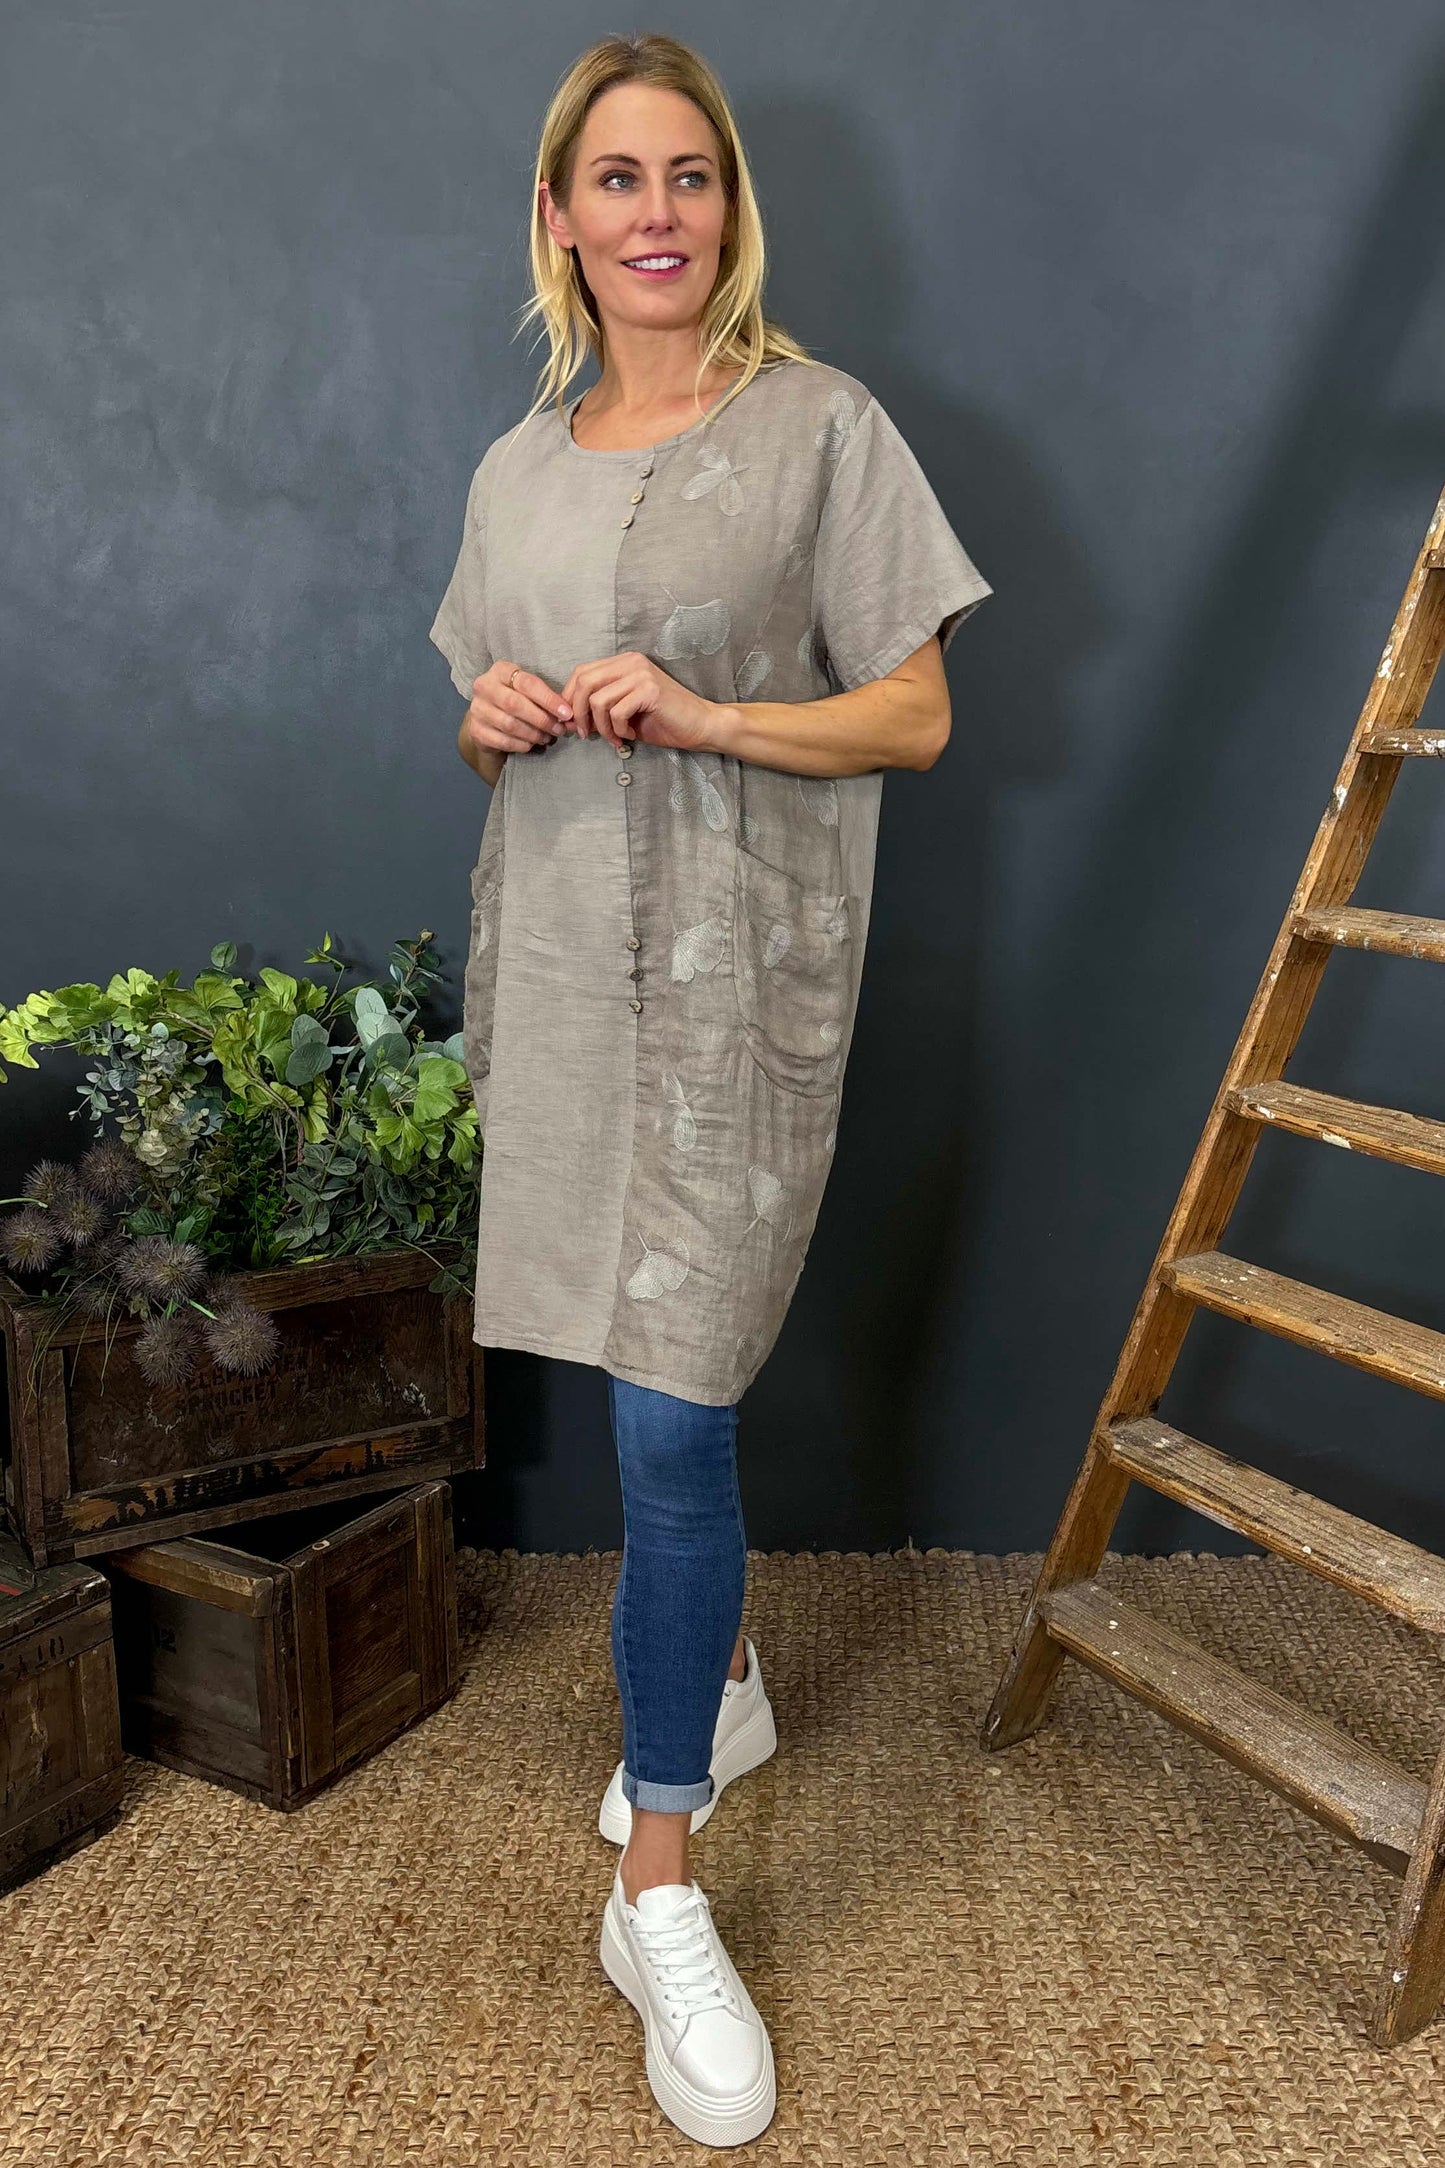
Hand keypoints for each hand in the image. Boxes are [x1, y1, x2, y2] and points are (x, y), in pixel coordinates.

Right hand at [463, 661, 572, 758]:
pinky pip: (503, 741)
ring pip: (510, 724)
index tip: (567, 713)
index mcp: (501, 670)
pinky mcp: (476, 730)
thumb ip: (548, 700)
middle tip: (559, 729)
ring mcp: (477, 709)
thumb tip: (570, 717)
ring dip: (534, 734)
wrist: (488, 718)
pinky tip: (531, 744)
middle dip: (542, 719)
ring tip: (547, 737)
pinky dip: (522, 745)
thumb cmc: (516, 699)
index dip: (549, 700)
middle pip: (516, 704)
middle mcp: (484, 686)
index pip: (527, 683)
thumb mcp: (529, 692)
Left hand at [559, 651, 719, 752]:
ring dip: (602, 727)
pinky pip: (617, 711)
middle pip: (584, 682)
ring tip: (616, 739)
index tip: (574, 723)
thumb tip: (570, 721)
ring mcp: (641, 674)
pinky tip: (631, 735)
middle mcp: (631, 662)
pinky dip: (618, 730)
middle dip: (578, 713)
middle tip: (585, 734)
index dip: (570, 698)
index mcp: (624, 663)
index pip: (582, 673)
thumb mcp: (624, 713)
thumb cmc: (664, 721)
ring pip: (598, 700)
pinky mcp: (650, 690)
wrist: (701, 726)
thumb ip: (599, 711)